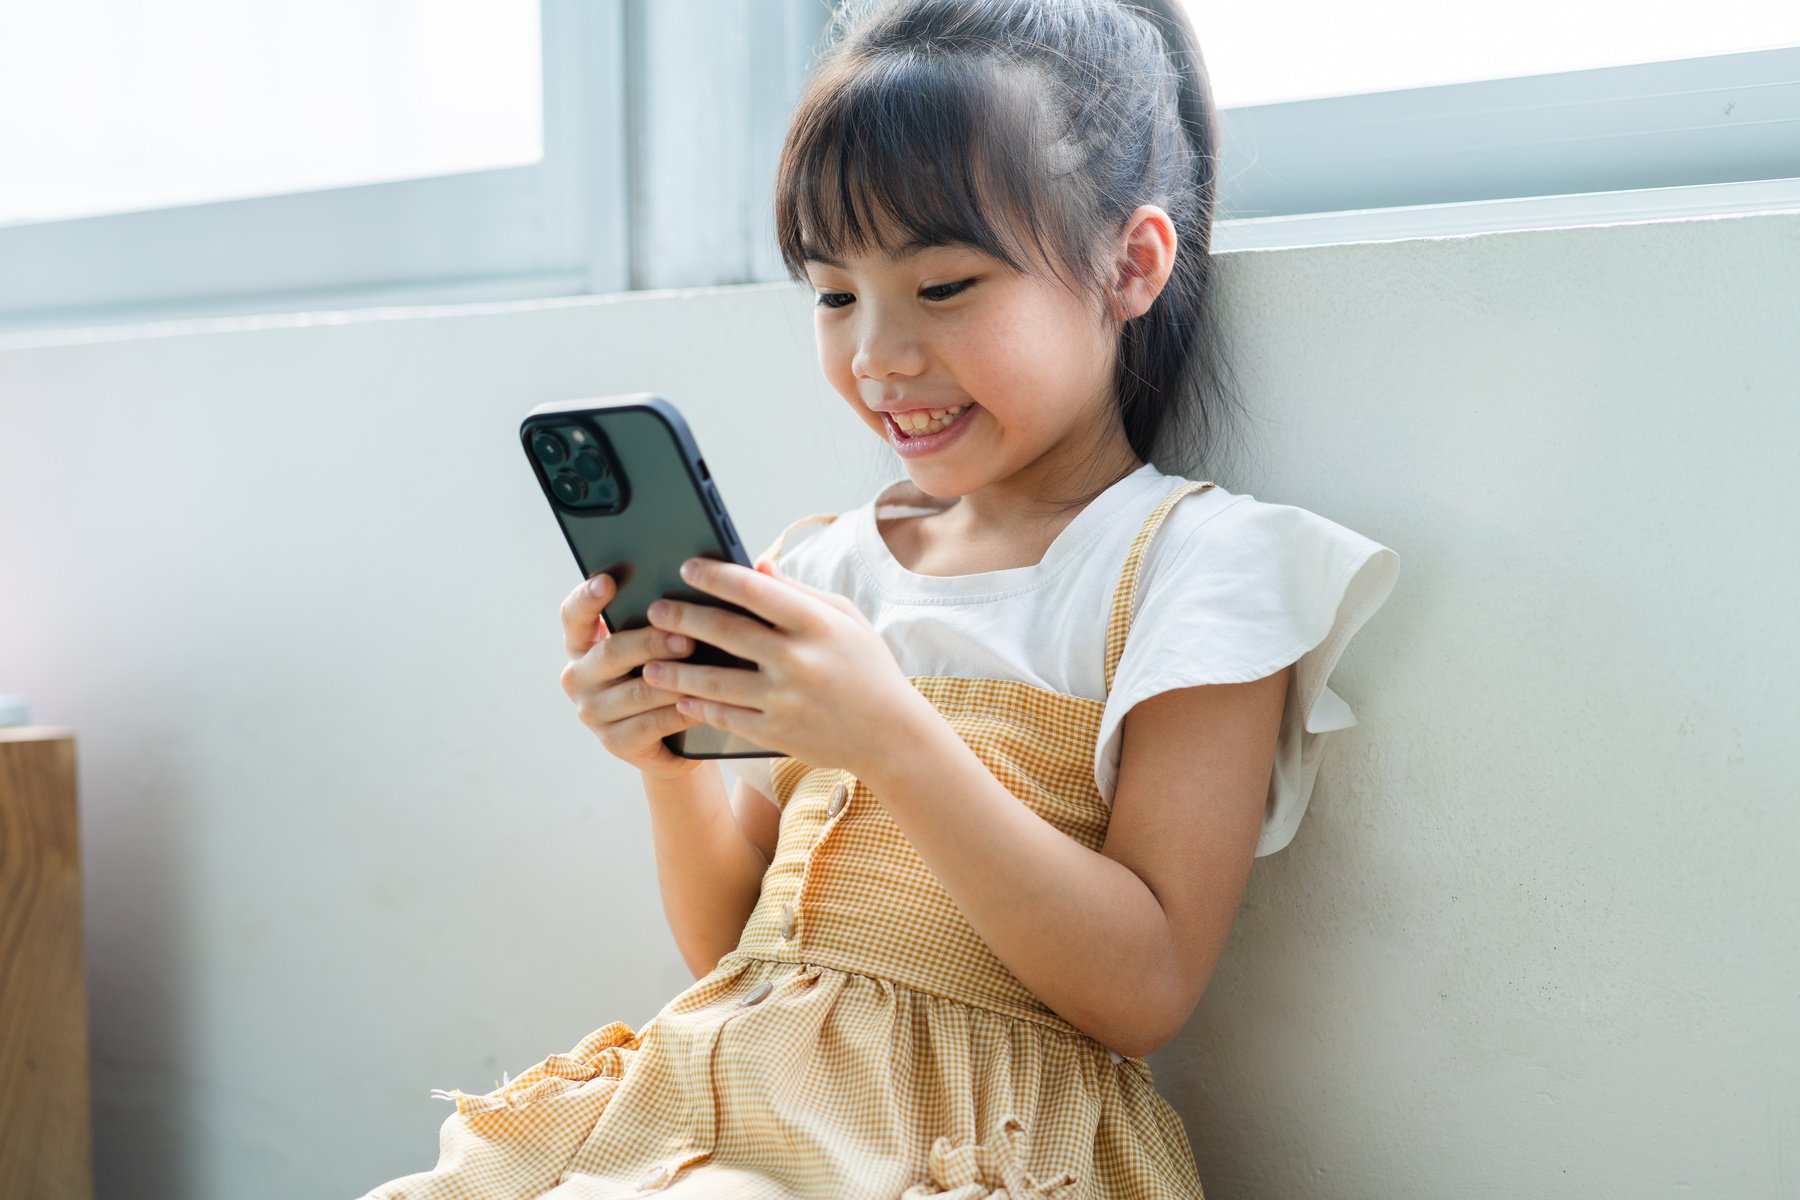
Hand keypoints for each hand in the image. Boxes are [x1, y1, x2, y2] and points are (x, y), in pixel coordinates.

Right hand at [559, 571, 709, 780]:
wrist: (671, 738)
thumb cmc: (665, 675)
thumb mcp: (653, 646)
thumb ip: (656, 618)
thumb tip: (690, 587)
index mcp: (581, 644)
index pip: (573, 615)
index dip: (587, 597)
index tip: (608, 581)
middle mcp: (578, 676)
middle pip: (611, 652)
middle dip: (652, 642)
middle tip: (687, 638)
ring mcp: (592, 712)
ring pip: (637, 691)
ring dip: (674, 679)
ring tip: (705, 669)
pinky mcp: (614, 742)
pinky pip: (652, 724)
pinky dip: (681, 712)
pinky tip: (704, 703)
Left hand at [640, 555, 936, 778]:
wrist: (892, 736)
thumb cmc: (868, 669)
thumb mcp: (846, 621)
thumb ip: (800, 593)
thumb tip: (756, 566)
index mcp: (817, 625)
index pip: (755, 591)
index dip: (716, 576)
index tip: (687, 567)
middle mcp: (799, 660)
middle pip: (726, 632)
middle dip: (683, 617)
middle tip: (655, 610)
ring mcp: (785, 700)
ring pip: (715, 682)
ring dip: (675, 672)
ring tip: (649, 665)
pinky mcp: (777, 733)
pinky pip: (726, 718)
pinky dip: (699, 708)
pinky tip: (681, 700)